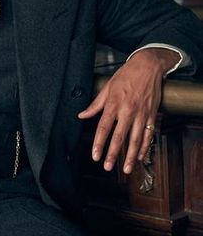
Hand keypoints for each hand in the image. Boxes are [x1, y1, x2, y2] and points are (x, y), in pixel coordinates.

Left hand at [78, 48, 179, 174]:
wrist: (148, 66)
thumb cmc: (126, 75)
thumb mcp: (107, 87)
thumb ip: (95, 104)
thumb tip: (82, 115)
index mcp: (114, 104)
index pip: (104, 127)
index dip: (99, 143)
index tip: (95, 155)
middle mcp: (127, 111)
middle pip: (119, 137)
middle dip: (113, 154)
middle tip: (107, 167)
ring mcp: (141, 114)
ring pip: (136, 139)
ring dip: (131, 156)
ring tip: (127, 168)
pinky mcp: (151, 115)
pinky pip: (149, 135)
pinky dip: (145, 147)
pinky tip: (140, 156)